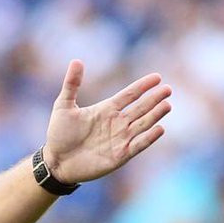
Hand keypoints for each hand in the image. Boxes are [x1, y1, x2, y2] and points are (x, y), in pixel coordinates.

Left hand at [43, 60, 171, 184]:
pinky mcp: (120, 155)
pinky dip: (149, 138)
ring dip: (155, 115)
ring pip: (143, 124)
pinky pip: (138, 145)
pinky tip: (159, 128)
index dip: (143, 86)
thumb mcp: (63, 106)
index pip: (129, 95)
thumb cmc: (59, 134)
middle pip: (140, 108)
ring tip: (167, 105)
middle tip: (168, 89)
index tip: (157, 77)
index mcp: (106, 109)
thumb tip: (76, 61)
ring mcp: (120, 139)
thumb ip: (71, 85)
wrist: (56, 162)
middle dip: (154, 99)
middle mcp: (116, 123)